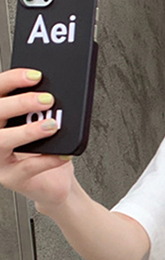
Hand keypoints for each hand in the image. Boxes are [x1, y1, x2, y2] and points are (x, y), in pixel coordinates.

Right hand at [0, 68, 75, 208]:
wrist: (54, 184)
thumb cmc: (46, 151)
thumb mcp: (44, 125)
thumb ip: (42, 110)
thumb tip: (56, 90)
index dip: (11, 80)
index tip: (35, 75)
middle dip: (20, 103)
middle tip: (47, 99)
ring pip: (2, 140)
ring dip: (27, 131)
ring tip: (52, 125)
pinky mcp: (11, 178)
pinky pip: (27, 167)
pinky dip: (47, 159)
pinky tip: (63, 155)